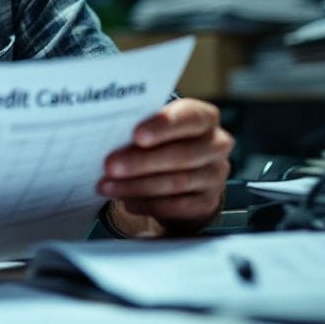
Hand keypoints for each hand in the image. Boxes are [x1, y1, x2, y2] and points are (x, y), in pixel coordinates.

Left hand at [97, 98, 232, 235]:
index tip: (136, 135)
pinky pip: (177, 206)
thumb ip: (141, 129)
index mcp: (204, 118)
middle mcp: (216, 145)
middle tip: (110, 166)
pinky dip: (148, 204)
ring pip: (176, 182)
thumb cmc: (162, 142)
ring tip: (108, 185)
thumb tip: (108, 138)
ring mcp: (215, 176)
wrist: (185, 179)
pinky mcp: (207, 203)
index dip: (164, 126)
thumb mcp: (155, 129)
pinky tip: (127, 201)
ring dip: (137, 185)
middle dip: (141, 161)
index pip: (191, 117)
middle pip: (181, 155)